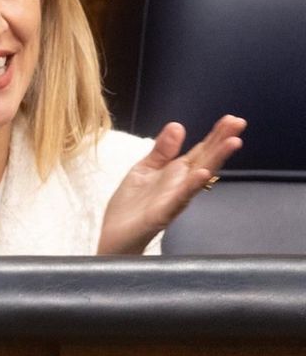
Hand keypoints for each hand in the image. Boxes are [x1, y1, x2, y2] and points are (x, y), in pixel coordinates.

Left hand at [98, 114, 245, 253]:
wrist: (115, 237)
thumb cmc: (132, 205)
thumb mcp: (144, 170)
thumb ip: (161, 150)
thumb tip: (178, 125)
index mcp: (176, 173)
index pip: (200, 151)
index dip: (215, 135)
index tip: (232, 119)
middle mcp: (181, 184)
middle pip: (206, 159)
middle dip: (222, 141)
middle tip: (240, 123)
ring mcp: (174, 198)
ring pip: (199, 176)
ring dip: (216, 159)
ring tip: (232, 142)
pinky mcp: (162, 213)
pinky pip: (180, 198)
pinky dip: (191, 186)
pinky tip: (202, 174)